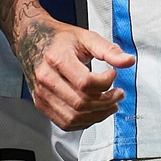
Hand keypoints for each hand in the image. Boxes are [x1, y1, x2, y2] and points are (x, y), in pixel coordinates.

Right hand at [13, 16, 136, 131]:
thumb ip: (109, 49)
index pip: (85, 82)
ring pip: (73, 118)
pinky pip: (64, 123)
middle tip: (118, 94)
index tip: (113, 74)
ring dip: (97, 115)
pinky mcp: (41, 104)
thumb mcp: (86, 37)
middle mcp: (46, 79)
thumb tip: (128, 61)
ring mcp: (42, 94)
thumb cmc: (59, 40)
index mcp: (57, 59)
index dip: (105, 82)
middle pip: (80, 103)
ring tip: (110, 104)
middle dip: (106, 102)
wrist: (32, 41)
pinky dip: (84, 122)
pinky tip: (95, 112)